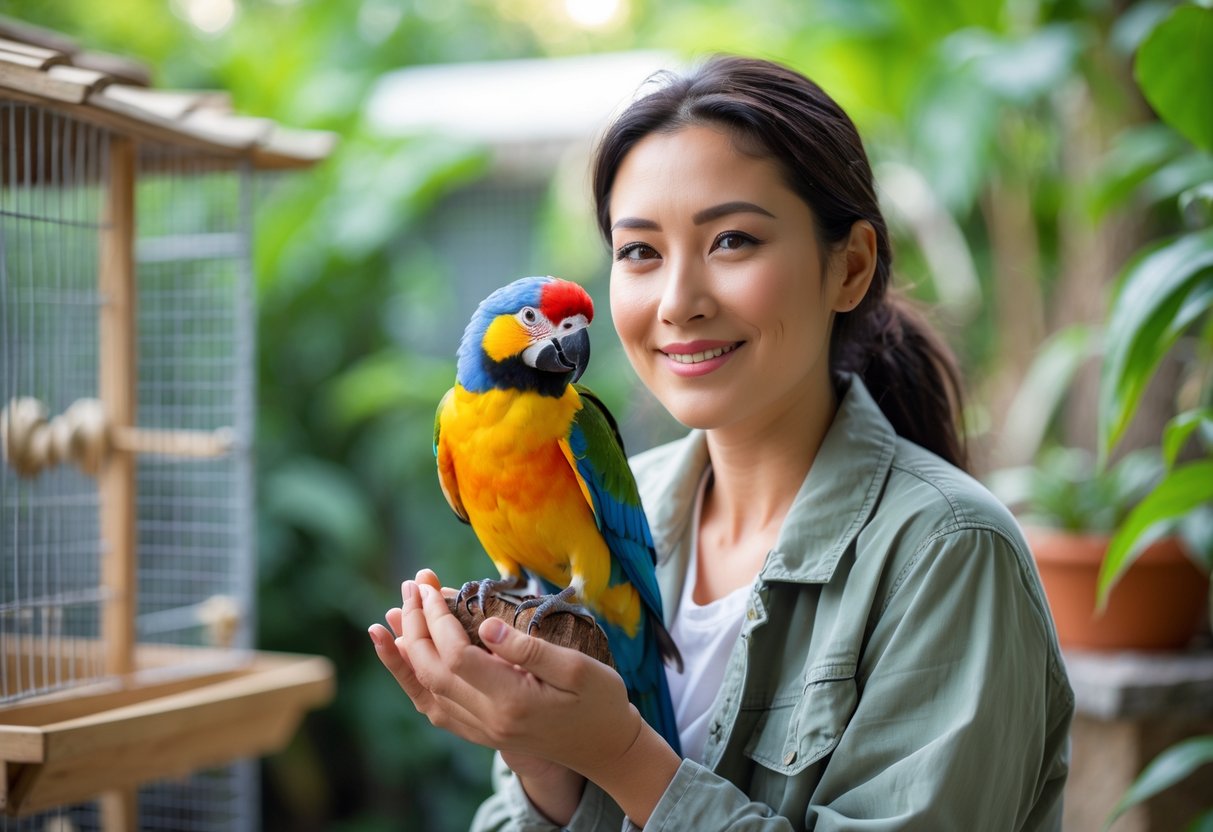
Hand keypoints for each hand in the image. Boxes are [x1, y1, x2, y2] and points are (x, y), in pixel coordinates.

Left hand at [369, 570, 597, 821]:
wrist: (606, 748)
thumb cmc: (601, 701)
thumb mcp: (578, 669)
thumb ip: (529, 648)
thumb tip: (485, 625)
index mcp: (513, 701)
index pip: (457, 656)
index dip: (437, 618)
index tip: (430, 586)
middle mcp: (489, 720)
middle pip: (433, 671)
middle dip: (415, 625)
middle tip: (410, 586)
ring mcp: (482, 731)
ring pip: (426, 691)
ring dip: (404, 653)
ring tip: (389, 617)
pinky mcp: (481, 732)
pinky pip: (435, 708)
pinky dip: (413, 682)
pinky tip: (404, 659)